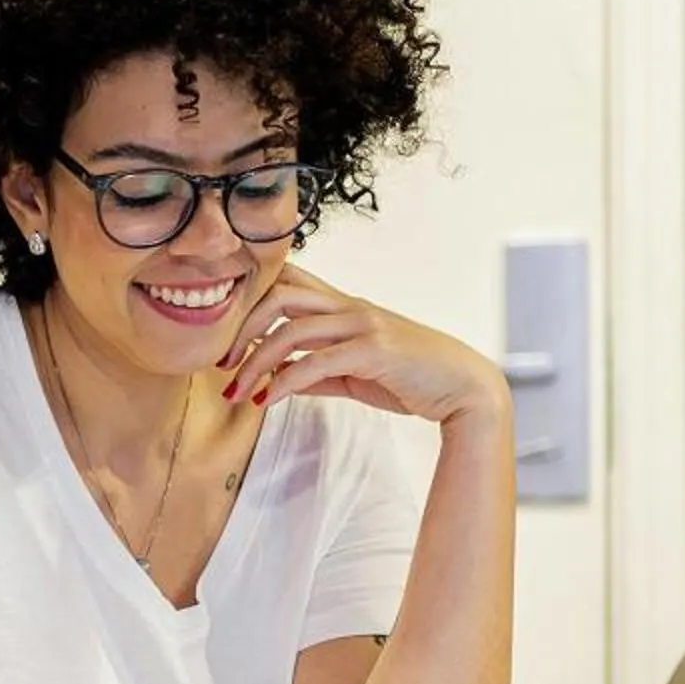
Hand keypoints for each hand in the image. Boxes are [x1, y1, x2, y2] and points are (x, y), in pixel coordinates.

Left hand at [217, 268, 508, 428]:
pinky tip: (266, 401)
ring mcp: (362, 324)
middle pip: (278, 294)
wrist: (462, 389)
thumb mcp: (353, 374)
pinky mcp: (373, 350)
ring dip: (253, 361)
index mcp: (343, 307)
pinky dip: (282, 382)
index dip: (249, 302)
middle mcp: (349, 307)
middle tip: (221, 363)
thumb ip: (315, 372)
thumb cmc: (410, 379)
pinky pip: (314, 362)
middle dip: (240, 326)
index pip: (287, 282)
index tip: (226, 340)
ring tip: (235, 392)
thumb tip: (277, 380)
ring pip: (290, 329)